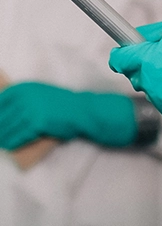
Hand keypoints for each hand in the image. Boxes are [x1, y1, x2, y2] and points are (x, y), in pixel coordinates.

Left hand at [0, 82, 136, 149]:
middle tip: (0, 136)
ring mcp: (31, 109)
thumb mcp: (40, 95)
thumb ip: (22, 100)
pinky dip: (12, 143)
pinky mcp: (37, 122)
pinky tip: (10, 146)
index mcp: (24, 87)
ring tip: (2, 142)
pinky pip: (17, 137)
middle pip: (1, 118)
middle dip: (0, 129)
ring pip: (6, 129)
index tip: (0, 124)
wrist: (82, 111)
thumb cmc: (61, 105)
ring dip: (3, 138)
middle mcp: (26, 96)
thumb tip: (1, 116)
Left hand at [109, 21, 161, 141]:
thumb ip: (149, 34)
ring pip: (148, 88)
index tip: (122, 53)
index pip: (119, 59)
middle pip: (133, 75)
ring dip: (157, 80)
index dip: (120, 55)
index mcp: (147, 59)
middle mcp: (148, 82)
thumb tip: (134, 38)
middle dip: (143, 67)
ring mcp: (158, 99)